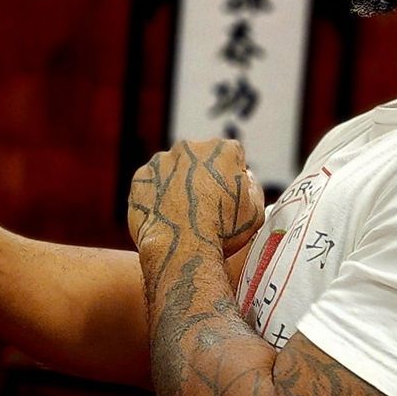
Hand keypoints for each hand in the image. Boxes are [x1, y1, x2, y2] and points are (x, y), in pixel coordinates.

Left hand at [127, 139, 264, 263]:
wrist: (182, 248)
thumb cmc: (222, 231)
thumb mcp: (255, 210)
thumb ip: (251, 186)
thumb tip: (243, 178)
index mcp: (222, 150)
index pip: (231, 156)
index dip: (232, 177)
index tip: (229, 196)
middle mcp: (190, 148)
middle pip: (199, 159)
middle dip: (203, 177)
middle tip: (205, 206)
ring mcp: (161, 161)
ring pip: (173, 169)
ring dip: (178, 185)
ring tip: (183, 214)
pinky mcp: (140, 177)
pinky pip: (151, 184)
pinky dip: (156, 196)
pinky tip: (165, 216)